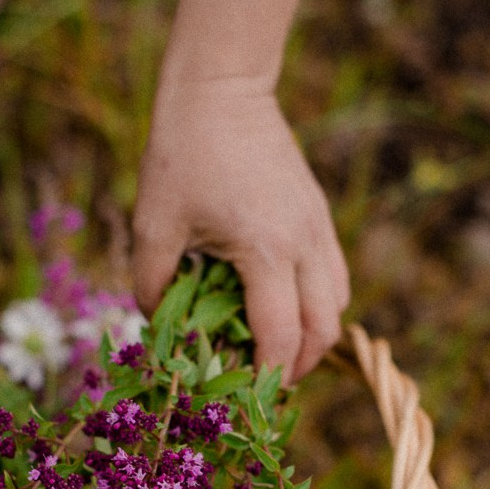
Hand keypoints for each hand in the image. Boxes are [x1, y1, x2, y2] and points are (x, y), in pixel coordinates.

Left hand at [133, 78, 349, 382]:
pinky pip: (333, 278)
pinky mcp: (319, 216)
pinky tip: (281, 311)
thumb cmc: (182, 154)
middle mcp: (305, 243)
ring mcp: (319, 228)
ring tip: (272, 352)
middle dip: (298, 368)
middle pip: (325, 331)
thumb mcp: (153, 224)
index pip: (282, 336)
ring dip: (312, 339)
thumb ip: (152, 285)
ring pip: (337, 305)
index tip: (246, 398)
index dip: (267, 377)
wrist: (222, 90)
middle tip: (261, 384)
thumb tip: (159, 329)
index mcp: (266, 250)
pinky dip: (316, 307)